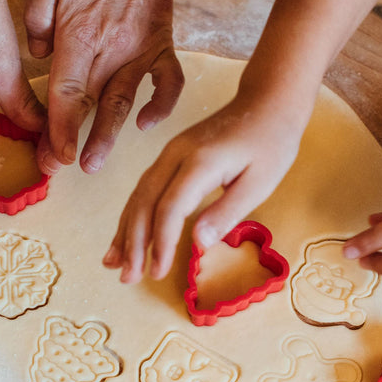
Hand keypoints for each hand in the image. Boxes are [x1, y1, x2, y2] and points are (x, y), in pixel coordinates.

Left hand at [24, 0, 187, 175]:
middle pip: (91, 108)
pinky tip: (147, 124)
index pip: (66, 95)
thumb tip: (38, 55)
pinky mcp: (161, 47)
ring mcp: (140, 53)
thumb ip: (36, 18)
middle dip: (75, 142)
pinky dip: (162, 106)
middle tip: (63, 167)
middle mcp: (111, 53)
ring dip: (109, 136)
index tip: (52, 157)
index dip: (58, 130)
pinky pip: (168, 84)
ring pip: (124, 104)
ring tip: (95, 163)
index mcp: (80, 38)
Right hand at [103, 96, 305, 282]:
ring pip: (138, 196)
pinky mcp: (169, 158)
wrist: (266, 102)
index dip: (161, 243)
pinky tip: (124, 237)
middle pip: (145, 202)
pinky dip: (132, 216)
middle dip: (133, 243)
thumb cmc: (269, 144)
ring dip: (124, 232)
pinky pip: (144, 189)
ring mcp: (169, 154)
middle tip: (128, 278)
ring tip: (113, 264)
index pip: (170, 208)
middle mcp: (176, 155)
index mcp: (200, 162)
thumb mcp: (260, 182)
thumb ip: (227, 212)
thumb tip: (198, 243)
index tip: (157, 273)